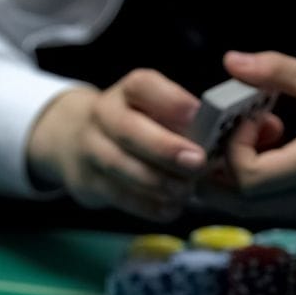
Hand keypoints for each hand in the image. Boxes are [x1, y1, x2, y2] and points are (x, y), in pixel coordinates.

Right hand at [26, 70, 207, 221]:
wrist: (77, 141)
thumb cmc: (137, 125)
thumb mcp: (153, 109)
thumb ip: (181, 121)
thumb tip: (218, 138)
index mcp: (128, 91)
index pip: (143, 86)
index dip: (170, 100)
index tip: (196, 114)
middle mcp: (104, 114)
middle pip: (128, 129)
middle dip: (164, 148)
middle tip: (197, 162)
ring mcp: (91, 148)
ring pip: (120, 165)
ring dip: (157, 181)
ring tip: (185, 190)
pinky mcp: (89, 181)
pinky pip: (118, 195)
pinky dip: (147, 205)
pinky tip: (170, 208)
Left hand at [196, 50, 295, 218]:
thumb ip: (277, 71)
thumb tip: (232, 61)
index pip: (249, 179)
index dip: (234, 150)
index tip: (249, 119)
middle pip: (242, 204)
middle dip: (223, 171)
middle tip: (231, 134)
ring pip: (255, 208)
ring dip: (241, 177)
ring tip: (261, 136)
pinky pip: (276, 204)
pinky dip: (262, 182)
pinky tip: (277, 148)